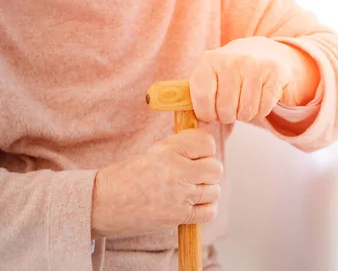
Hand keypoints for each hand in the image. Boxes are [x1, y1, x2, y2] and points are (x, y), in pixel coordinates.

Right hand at [91, 128, 222, 238]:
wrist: (101, 204)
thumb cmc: (126, 177)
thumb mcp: (153, 152)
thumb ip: (180, 148)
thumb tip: (206, 145)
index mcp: (169, 150)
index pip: (207, 142)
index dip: (205, 149)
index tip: (198, 154)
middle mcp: (177, 170)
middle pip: (215, 168)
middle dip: (208, 172)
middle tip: (193, 175)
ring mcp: (180, 195)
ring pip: (214, 190)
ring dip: (206, 192)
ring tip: (189, 191)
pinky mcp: (178, 216)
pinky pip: (209, 212)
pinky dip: (205, 209)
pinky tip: (192, 206)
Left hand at [189, 37, 294, 123]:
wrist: (264, 51)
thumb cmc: (232, 70)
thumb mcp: (211, 74)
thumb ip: (199, 94)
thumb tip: (197, 121)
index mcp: (209, 60)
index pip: (202, 97)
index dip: (206, 114)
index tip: (210, 115)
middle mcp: (232, 60)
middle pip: (225, 109)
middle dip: (227, 116)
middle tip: (230, 108)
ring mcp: (255, 65)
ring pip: (246, 111)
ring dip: (245, 115)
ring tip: (244, 103)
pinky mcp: (274, 73)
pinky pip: (263, 108)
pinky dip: (261, 111)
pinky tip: (259, 99)